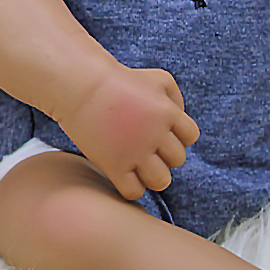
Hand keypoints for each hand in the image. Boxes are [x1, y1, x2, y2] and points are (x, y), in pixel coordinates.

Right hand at [54, 65, 199, 200]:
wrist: (80, 85)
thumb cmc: (116, 79)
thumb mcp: (155, 77)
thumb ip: (175, 98)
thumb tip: (180, 120)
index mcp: (167, 112)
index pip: (190, 136)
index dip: (176, 134)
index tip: (159, 129)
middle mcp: (155, 134)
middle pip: (177, 159)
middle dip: (163, 153)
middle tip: (144, 144)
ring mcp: (135, 152)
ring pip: (160, 181)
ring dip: (151, 174)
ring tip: (136, 163)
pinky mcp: (114, 166)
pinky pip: (134, 192)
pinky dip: (131, 186)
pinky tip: (122, 172)